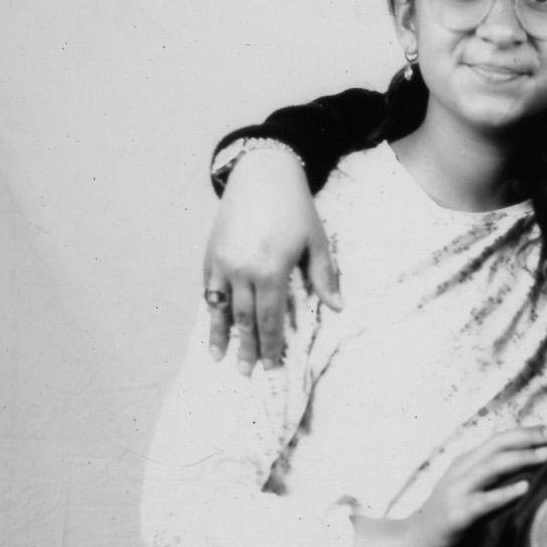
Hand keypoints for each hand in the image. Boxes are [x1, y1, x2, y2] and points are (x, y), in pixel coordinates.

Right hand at [202, 149, 340, 373]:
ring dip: (220, 335)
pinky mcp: (210, 252)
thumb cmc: (295, 207)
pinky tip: (212, 322)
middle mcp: (242, 270)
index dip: (271, 346)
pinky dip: (210, 308)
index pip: (270, 319)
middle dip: (246, 348)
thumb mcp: (317, 241)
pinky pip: (209, 288)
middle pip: (245, 320)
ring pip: (221, 308)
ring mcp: (222, 262)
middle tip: (246, 374)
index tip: (272, 367)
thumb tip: (337, 308)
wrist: (262, 172)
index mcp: (271, 271)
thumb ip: (324, 276)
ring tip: (218, 359)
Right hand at [351, 428, 546, 546]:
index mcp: (466, 462)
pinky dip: (504, 493)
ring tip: (545, 455)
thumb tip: (527, 466)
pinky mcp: (457, 515)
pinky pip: (484, 501)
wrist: (415, 542)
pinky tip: (523, 489)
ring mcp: (457, 491)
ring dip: (520, 458)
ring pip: (491, 466)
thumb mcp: (470, 489)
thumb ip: (492, 476)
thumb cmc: (450, 516)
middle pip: (497, 445)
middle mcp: (461, 470)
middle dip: (527, 437)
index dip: (525, 432)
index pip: (499, 439)